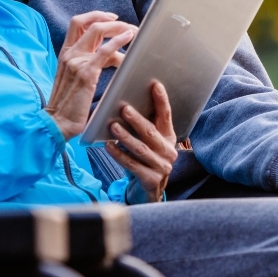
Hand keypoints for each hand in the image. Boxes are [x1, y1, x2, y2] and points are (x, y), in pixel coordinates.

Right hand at [48, 12, 136, 139]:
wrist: (58, 122)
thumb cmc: (69, 105)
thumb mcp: (76, 78)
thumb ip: (90, 63)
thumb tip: (114, 55)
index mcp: (65, 53)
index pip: (77, 23)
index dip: (95, 16)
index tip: (112, 19)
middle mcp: (69, 53)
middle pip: (89, 23)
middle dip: (111, 20)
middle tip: (128, 26)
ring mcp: (76, 61)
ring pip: (97, 31)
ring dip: (118, 28)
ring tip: (134, 32)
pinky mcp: (86, 73)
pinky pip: (104, 50)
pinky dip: (118, 40)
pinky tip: (129, 38)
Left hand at [106, 82, 176, 202]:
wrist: (149, 191)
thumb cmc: (145, 159)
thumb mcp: (149, 142)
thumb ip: (144, 125)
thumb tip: (126, 103)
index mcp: (169, 137)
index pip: (166, 115)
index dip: (161, 100)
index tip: (155, 85)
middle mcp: (168, 151)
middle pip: (151, 133)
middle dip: (137, 120)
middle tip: (124, 108)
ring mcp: (162, 167)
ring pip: (140, 149)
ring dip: (126, 137)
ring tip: (113, 127)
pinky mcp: (151, 180)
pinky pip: (132, 165)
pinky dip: (119, 155)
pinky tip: (108, 147)